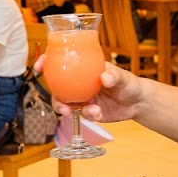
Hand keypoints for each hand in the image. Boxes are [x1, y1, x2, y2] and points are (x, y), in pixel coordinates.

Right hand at [32, 60, 146, 122]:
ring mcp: (83, 97)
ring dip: (64, 108)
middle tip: (59, 103)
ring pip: (66, 103)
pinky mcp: (89, 111)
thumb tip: (105, 77)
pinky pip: (82, 114)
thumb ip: (115, 76)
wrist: (138, 103)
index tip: (39, 65)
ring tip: (69, 112)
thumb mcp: (123, 77)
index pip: (62, 61)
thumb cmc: (130, 83)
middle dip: (53, 95)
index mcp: (85, 68)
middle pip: (58, 86)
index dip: (47, 61)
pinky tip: (97, 114)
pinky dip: (88, 115)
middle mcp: (80, 83)